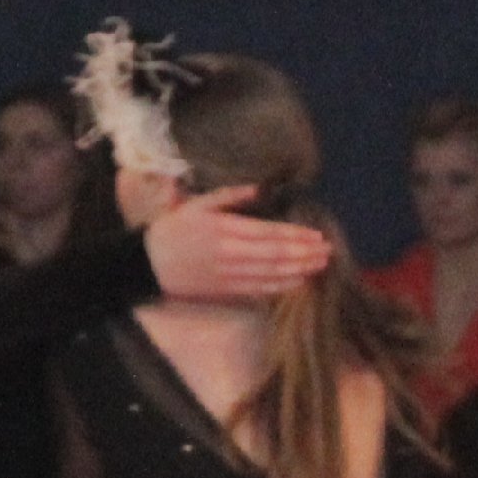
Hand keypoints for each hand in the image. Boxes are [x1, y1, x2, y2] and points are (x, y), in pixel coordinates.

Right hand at [140, 184, 334, 304]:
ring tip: (320, 265)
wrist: (149, 264)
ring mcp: (230, 274)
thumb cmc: (173, 229)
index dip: (296, 235)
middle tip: (328, 251)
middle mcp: (230, 253)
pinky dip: (283, 286)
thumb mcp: (197, 205)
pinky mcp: (227, 290)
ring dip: (300, 270)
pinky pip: (261, 289)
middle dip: (305, 253)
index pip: (269, 233)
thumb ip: (228, 196)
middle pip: (277, 254)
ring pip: (272, 273)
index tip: (317, 236)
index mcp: (224, 229)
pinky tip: (299, 282)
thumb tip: (259, 187)